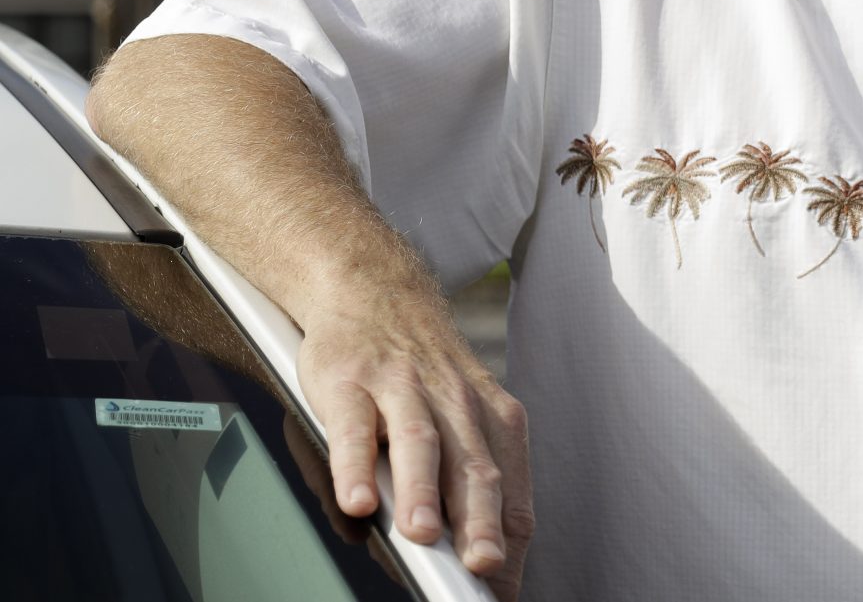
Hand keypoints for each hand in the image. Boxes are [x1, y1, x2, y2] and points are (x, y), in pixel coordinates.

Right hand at [295, 294, 533, 598]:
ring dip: (423, 490)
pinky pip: (354, 427)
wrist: (376, 291)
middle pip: (474, 467)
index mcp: (492, 420)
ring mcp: (403, 390)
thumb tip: (471, 553)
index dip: (509, 539)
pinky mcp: (351, 382)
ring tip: (422, 535)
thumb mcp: (461, 417)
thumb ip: (470, 479)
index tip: (503, 584)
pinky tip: (359, 499)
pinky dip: (356, 464)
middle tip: (482, 565)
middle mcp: (455, 404)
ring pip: (420, 442)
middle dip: (481, 520)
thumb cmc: (421, 374)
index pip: (510, 489)